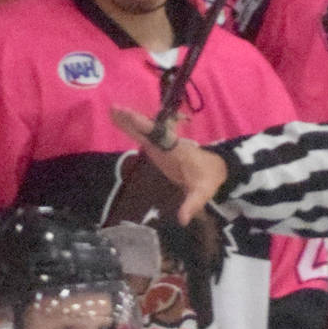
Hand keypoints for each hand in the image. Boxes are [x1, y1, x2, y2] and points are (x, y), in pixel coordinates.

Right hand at [109, 106, 227, 225]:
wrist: (215, 170)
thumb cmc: (207, 180)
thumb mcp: (201, 194)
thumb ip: (191, 205)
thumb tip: (183, 220)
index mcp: (176, 150)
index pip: (159, 137)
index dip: (146, 127)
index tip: (133, 117)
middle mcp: (167, 143)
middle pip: (148, 129)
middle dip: (133, 120)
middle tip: (114, 109)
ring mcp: (162, 145)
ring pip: (143, 131)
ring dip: (129, 121)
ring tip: (112, 111)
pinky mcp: (158, 148)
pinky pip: (143, 136)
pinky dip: (131, 128)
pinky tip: (120, 122)